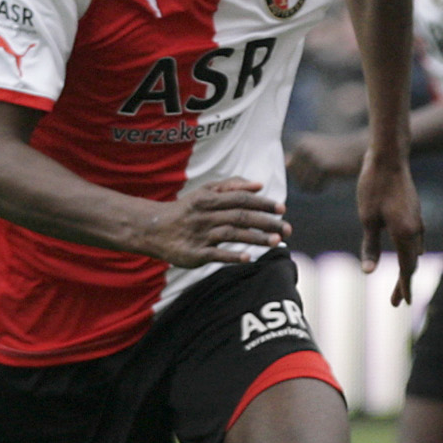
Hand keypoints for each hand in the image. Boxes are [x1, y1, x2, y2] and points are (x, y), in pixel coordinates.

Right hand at [143, 177, 289, 266]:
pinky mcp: (195, 254)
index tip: (282, 209)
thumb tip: (259, 185)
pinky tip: (249, 258)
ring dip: (255, 238)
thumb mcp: (205, 192)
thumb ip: (232, 186)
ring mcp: (200, 235)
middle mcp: (206, 216)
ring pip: (232, 235)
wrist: (153, 229)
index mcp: (209, 199)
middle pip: (241, 217)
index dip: (262, 203)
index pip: (241, 199)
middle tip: (288, 229)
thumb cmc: (187, 209)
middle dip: (266, 222)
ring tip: (276, 242)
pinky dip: (232, 256)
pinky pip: (215, 254)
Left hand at [287, 131, 366, 190]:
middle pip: (295, 177)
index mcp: (301, 142)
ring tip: (325, 181)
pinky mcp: (322, 166)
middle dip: (307, 182)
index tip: (317, 172)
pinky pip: (313, 186)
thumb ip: (301, 156)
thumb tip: (286, 163)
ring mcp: (313, 156)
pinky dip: (320, 188)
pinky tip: (329, 181)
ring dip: (313, 187)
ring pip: (303, 183)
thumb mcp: (318, 151)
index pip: (290, 169)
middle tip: (322, 178)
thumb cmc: (340, 153)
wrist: (360, 150)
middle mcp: (304, 147)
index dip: (302, 175)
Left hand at [357, 150, 423, 304]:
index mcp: (405, 234)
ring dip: (407, 268)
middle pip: (412, 263)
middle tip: (398, 302)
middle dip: (405, 283)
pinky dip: (410, 252)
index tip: (403, 303)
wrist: (389, 158)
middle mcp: (415, 230)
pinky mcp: (414, 212)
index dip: (403, 287)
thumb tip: (369, 271)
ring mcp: (417, 220)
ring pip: (415, 251)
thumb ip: (369, 246)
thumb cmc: (374, 187)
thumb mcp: (367, 219)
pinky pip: (415, 239)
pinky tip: (407, 253)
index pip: (405, 268)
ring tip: (401, 281)